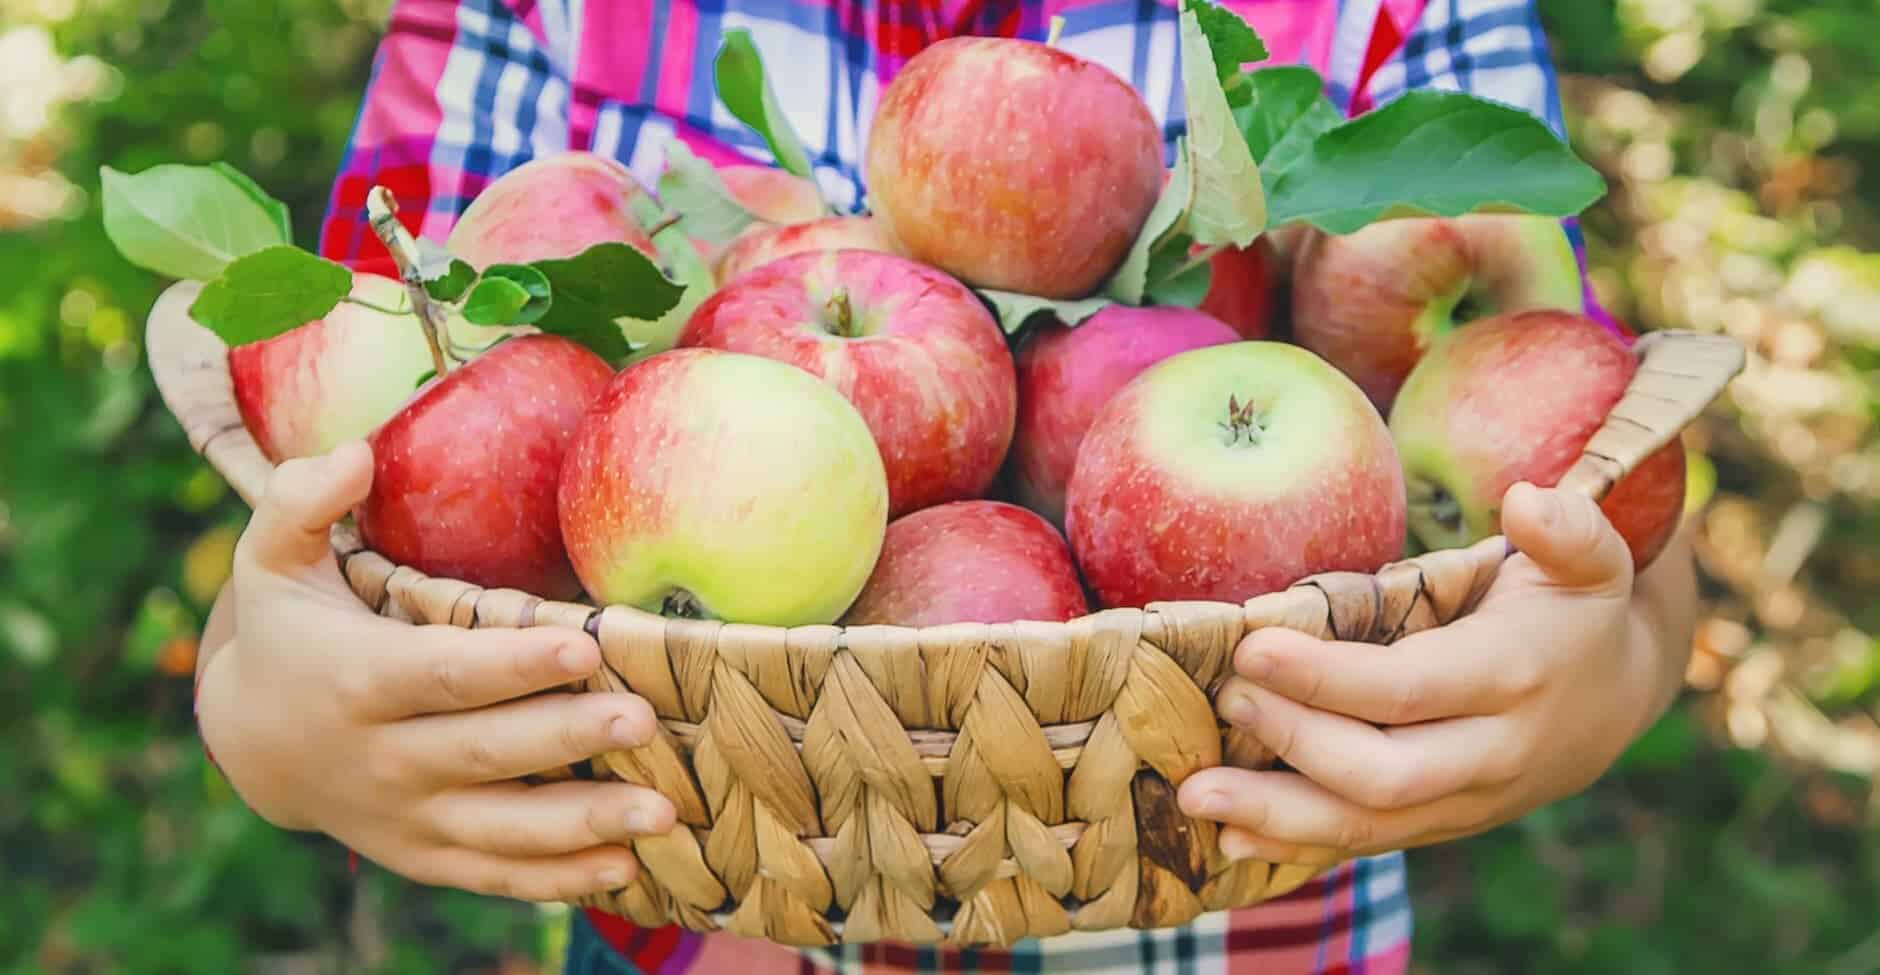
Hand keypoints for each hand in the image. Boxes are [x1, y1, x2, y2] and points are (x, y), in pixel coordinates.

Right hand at [195, 440, 676, 901]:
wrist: (254, 742)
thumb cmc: (292, 628)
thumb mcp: (272, 559)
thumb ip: (300, 502)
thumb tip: (353, 453)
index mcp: (355, 681)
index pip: (442, 674)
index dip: (511, 664)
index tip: (583, 644)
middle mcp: (381, 760)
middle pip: (483, 752)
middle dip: (566, 737)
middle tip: (644, 719)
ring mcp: (405, 817)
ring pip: (500, 829)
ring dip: (583, 825)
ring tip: (661, 813)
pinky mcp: (425, 855)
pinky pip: (495, 874)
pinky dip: (558, 880)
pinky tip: (628, 868)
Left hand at [1177, 481, 1692, 866]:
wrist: (1615, 697)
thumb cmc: (1577, 611)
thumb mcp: (1590, 558)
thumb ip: (1568, 526)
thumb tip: (1527, 500)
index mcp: (1514, 680)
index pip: (1408, 690)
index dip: (1326, 678)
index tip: (1251, 647)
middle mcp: (1491, 755)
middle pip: (1382, 775)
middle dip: (1294, 743)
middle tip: (1227, 699)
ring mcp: (1465, 802)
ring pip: (1368, 827)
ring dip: (1277, 816)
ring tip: (1196, 795)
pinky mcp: (1439, 823)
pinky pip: (1365, 844)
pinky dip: (1295, 846)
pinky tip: (1228, 835)